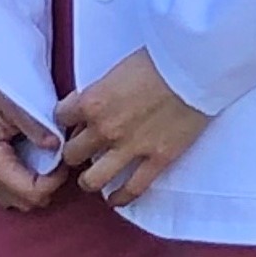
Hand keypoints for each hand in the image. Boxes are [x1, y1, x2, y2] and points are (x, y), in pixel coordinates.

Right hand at [0, 66, 62, 214]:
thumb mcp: (16, 99)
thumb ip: (37, 126)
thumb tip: (58, 147)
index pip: (32, 193)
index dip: (55, 180)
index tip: (67, 156)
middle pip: (26, 202)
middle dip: (48, 183)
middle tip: (62, 156)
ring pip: (19, 199)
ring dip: (38, 183)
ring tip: (50, 156)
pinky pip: (11, 187)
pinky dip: (27, 178)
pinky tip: (37, 155)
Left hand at [57, 48, 210, 208]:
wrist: (194, 66)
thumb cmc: (158, 58)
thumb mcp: (118, 69)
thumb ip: (101, 91)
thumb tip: (94, 106)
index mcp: (93, 100)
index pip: (61, 117)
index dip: (65, 120)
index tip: (72, 122)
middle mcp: (105, 129)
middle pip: (72, 153)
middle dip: (74, 151)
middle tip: (84, 149)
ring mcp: (130, 148)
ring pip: (93, 180)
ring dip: (89, 180)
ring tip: (93, 177)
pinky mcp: (156, 160)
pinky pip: (132, 189)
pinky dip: (120, 198)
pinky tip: (115, 198)